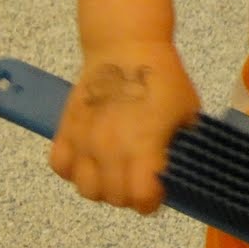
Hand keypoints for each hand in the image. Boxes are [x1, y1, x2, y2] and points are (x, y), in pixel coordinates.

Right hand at [48, 40, 199, 213]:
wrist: (126, 46)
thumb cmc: (162, 79)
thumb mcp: (188, 114)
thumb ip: (182, 148)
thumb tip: (179, 172)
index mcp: (143, 147)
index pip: (142, 200)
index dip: (152, 201)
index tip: (157, 191)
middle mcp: (109, 150)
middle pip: (114, 198)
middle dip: (129, 195)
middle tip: (138, 179)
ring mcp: (84, 140)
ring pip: (86, 188)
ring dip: (102, 186)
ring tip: (113, 171)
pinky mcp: (65, 129)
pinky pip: (60, 166)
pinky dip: (73, 169)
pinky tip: (89, 158)